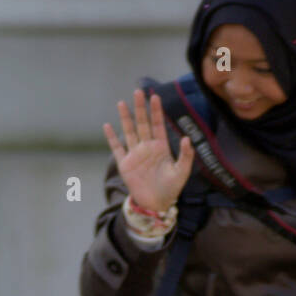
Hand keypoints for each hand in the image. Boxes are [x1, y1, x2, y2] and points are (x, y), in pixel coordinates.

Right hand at [103, 88, 194, 214]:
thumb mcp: (182, 172)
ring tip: (122, 103)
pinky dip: (112, 138)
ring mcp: (135, 154)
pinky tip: (107, 126)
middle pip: (142, 123)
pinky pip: (117, 148)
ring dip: (126, 117)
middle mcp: (147, 147)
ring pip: (129, 131)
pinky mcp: (125, 164)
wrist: (156, 205)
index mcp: (161, 147)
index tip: (155, 96)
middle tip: (138, 91)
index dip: (156, 111)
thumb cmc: (171, 189)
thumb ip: (186, 155)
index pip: (157, 124)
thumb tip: (187, 138)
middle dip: (141, 108)